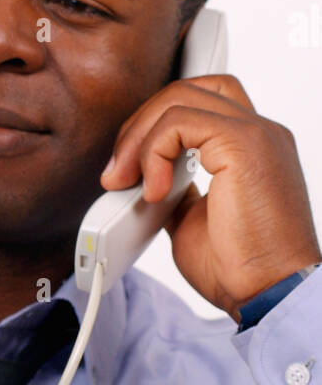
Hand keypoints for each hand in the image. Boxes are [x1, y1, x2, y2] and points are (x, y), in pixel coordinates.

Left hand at [99, 74, 320, 321]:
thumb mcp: (191, 219)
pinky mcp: (244, 143)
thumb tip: (140, 178)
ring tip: (124, 182)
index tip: (129, 165)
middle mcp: (260, 132)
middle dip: (140, 124)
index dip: (158, 122)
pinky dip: (153, 152)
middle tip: (116, 172)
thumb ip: (173, 188)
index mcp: (252, 147)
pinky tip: (153, 191)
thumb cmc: (240, 268)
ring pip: (179, 98)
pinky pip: (178, 121)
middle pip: (187, 90)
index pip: (202, 102)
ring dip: (137, 138)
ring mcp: (255, 133)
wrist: (269, 294)